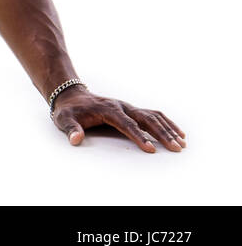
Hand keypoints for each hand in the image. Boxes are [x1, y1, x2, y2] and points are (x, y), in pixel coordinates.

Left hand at [50, 86, 185, 151]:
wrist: (71, 96)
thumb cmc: (69, 111)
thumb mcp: (64, 119)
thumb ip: (71, 129)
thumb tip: (75, 139)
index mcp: (107, 109)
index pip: (126, 124)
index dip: (138, 136)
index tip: (150, 149)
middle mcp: (121, 106)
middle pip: (146, 119)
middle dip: (162, 134)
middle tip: (176, 148)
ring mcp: (128, 107)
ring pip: (153, 116)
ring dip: (168, 129)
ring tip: (182, 143)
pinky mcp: (132, 110)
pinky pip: (153, 115)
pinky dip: (167, 123)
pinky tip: (178, 133)